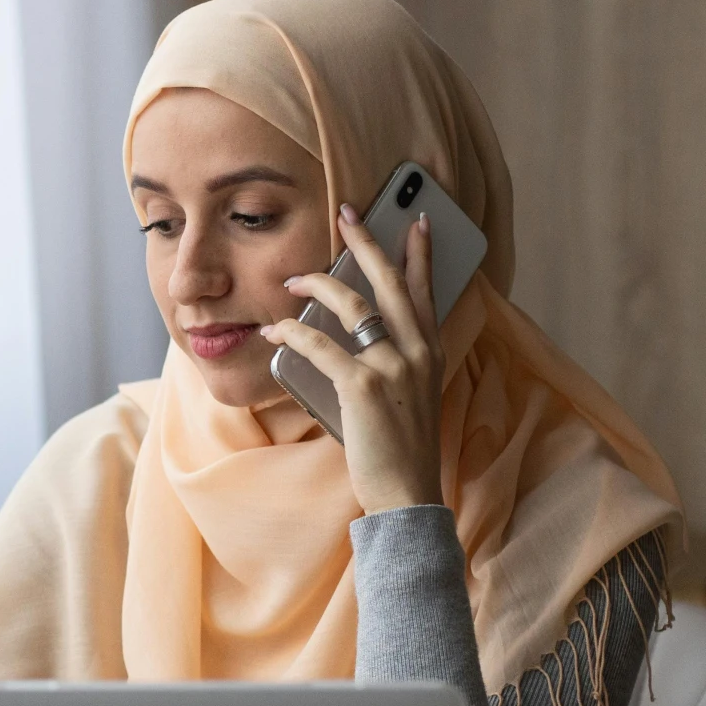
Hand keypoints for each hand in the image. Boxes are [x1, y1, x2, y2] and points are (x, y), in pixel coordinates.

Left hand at [260, 203, 444, 513]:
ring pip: (353, 304)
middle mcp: (417, 352)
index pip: (425, 291)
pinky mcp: (362, 385)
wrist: (405, 492)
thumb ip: (391, 363)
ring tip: (292, 281)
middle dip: (367, 242)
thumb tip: (350, 338)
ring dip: (318, 284)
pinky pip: (320, 344)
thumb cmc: (400, 449)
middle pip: (389, 282)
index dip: (418, 254)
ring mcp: (392, 366)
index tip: (413, 221)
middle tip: (349, 212)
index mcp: (431, 353)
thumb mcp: (409, 396)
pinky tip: (275, 331)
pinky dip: (292, 333)